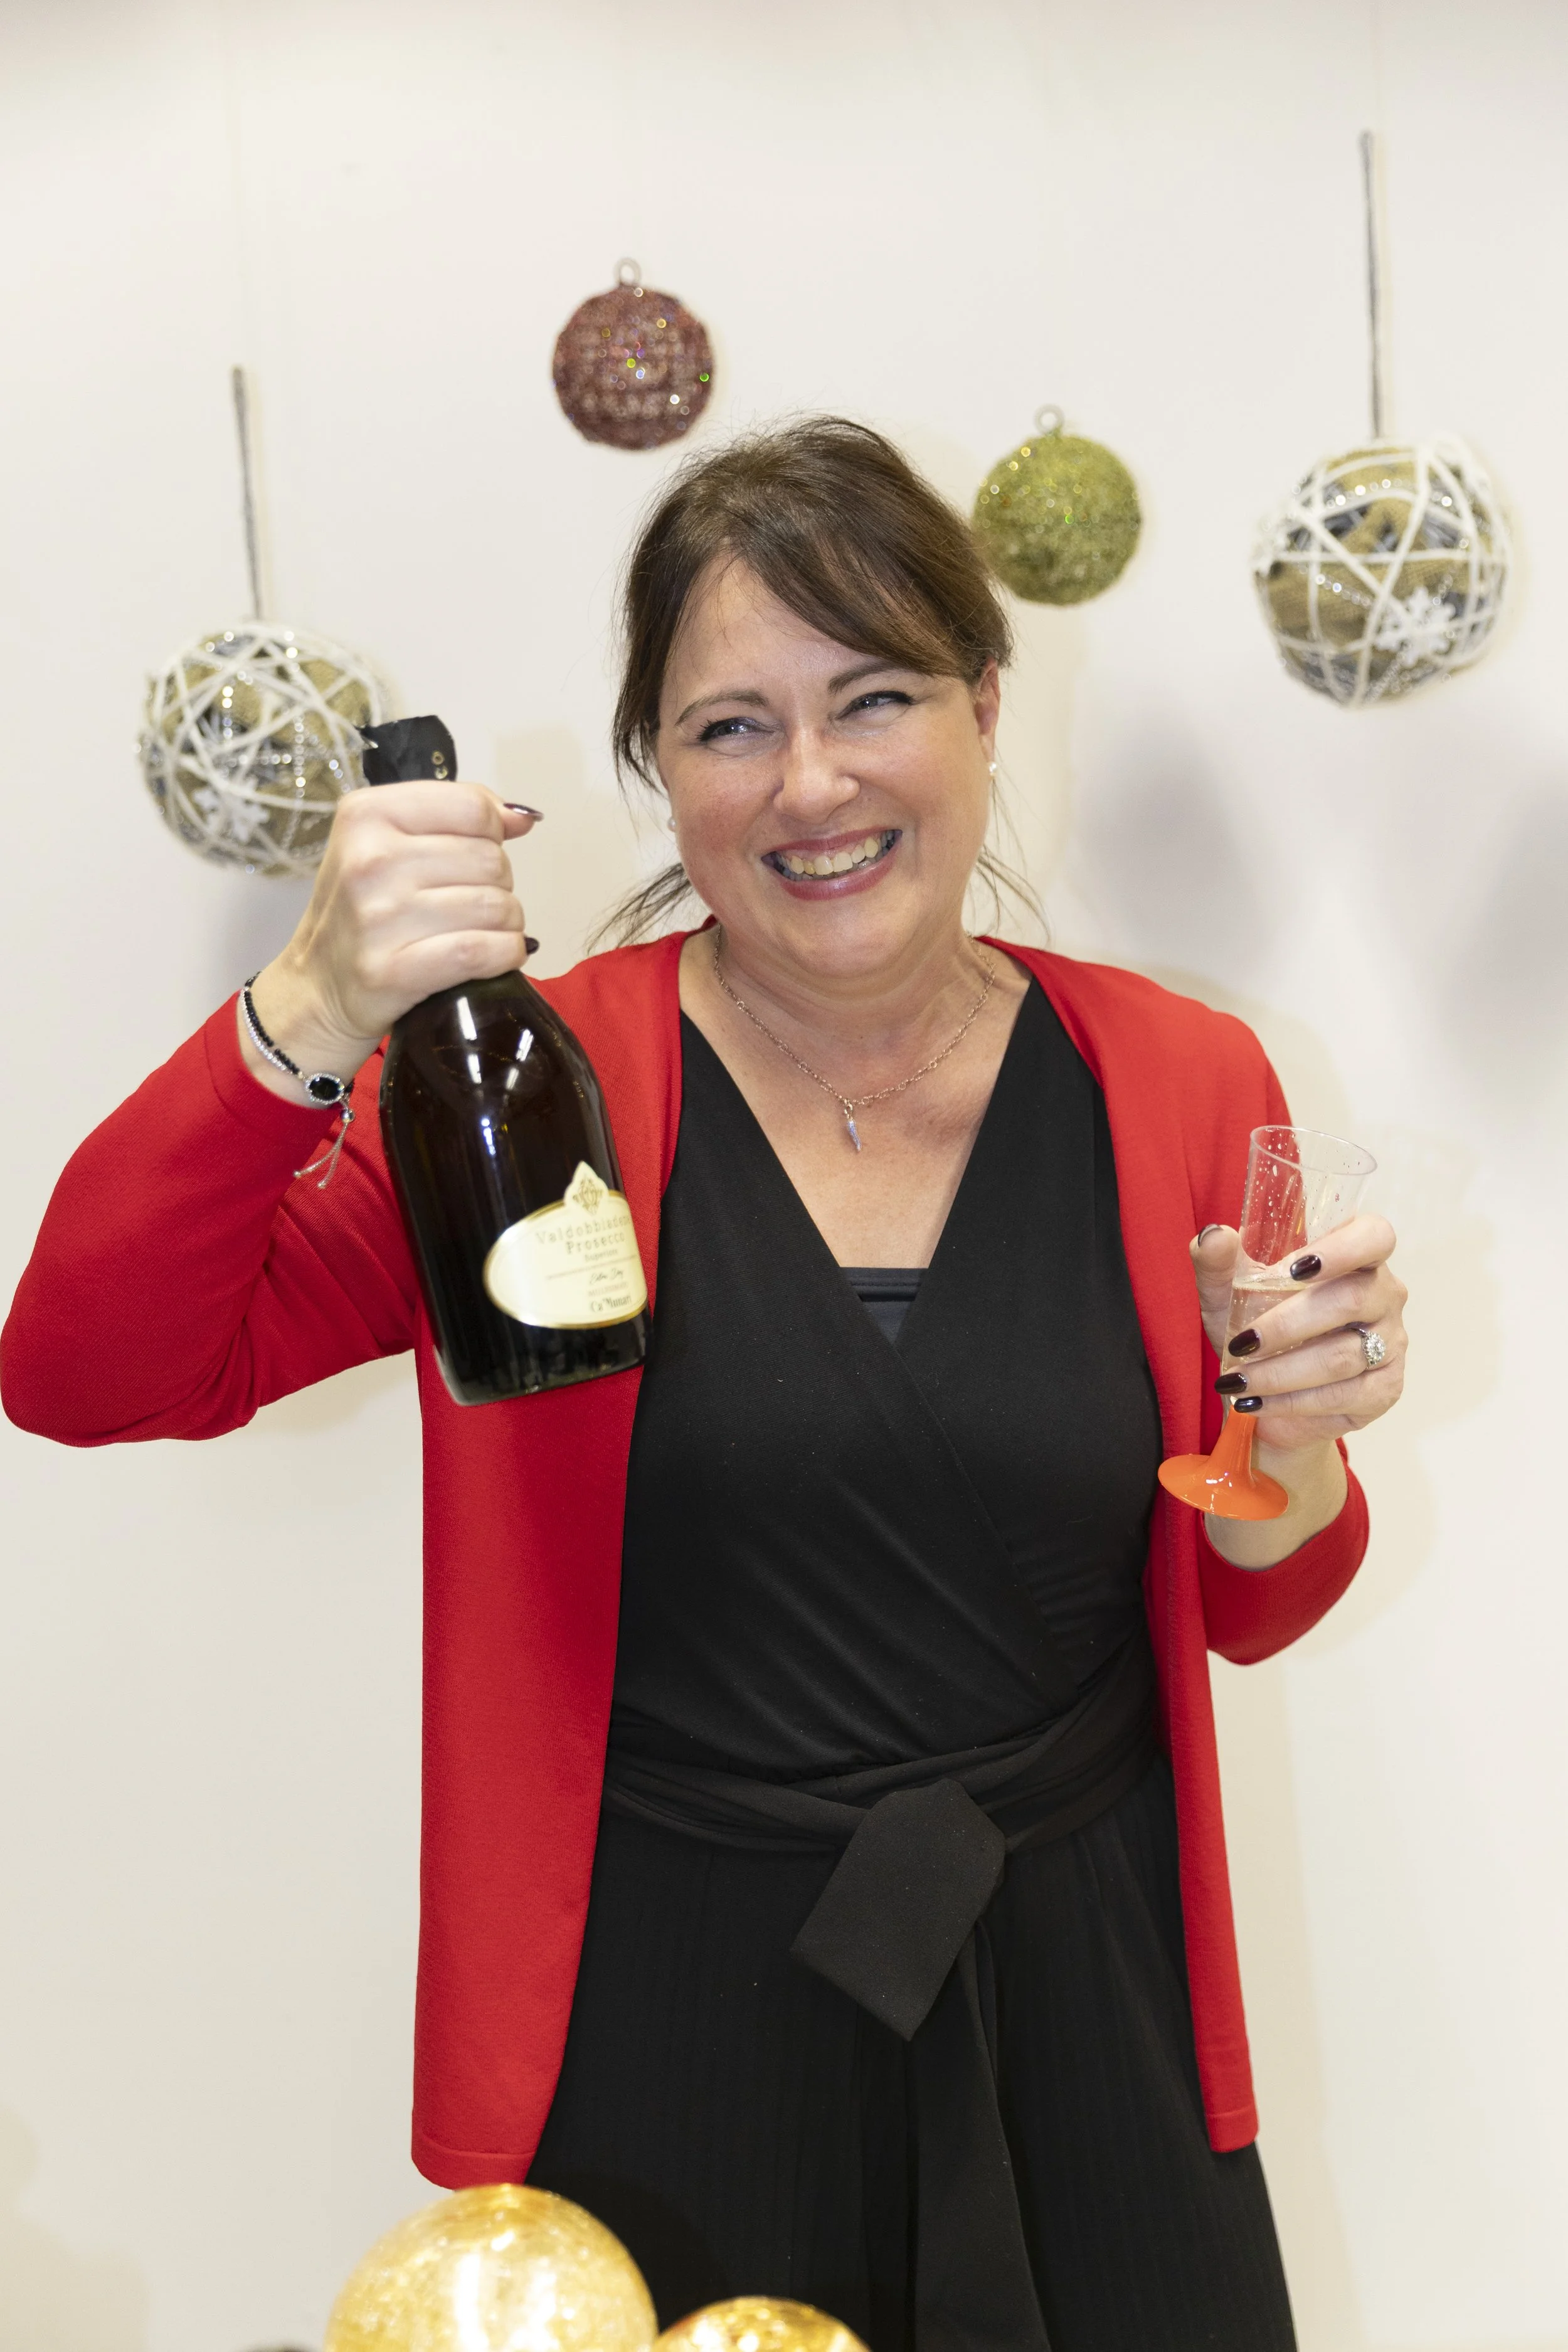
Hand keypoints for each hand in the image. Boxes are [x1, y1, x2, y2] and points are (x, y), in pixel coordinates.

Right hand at [238, 785, 539, 1096]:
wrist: (318, 987)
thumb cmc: (363, 911)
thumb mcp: (387, 844)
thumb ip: (454, 819)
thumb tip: (521, 818)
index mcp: (366, 815)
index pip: (472, 807)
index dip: (493, 832)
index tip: (479, 851)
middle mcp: (369, 860)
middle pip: (490, 859)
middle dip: (497, 884)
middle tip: (470, 902)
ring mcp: (379, 917)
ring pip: (494, 906)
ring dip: (506, 923)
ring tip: (480, 931)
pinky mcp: (393, 970)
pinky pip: (480, 951)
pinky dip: (505, 954)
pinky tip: (498, 955)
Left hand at [1190, 1214, 1407, 1448]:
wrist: (1268, 1391)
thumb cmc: (1257, 1326)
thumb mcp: (1227, 1292)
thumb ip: (1218, 1261)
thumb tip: (1213, 1238)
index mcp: (1356, 1257)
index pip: (1374, 1236)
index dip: (1343, 1249)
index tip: (1294, 1268)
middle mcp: (1384, 1295)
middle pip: (1353, 1299)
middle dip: (1288, 1324)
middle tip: (1242, 1342)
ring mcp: (1390, 1343)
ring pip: (1343, 1356)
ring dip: (1281, 1371)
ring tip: (1237, 1380)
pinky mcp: (1384, 1389)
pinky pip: (1343, 1396)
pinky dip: (1292, 1402)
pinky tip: (1256, 1403)